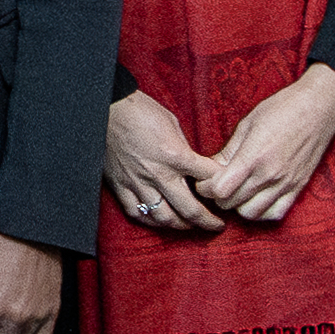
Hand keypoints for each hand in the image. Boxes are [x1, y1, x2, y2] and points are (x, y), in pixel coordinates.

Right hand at [101, 89, 220, 234]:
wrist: (107, 108)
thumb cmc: (141, 111)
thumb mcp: (173, 124)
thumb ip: (184, 149)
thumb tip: (195, 165)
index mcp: (175, 156)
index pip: (209, 178)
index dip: (222, 185)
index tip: (227, 190)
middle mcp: (159, 174)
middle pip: (190, 209)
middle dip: (208, 221)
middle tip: (217, 225)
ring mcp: (138, 183)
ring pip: (164, 217)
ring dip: (181, 225)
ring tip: (190, 225)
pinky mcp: (120, 186)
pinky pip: (137, 212)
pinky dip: (150, 220)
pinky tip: (159, 220)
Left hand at [200, 69, 334, 228]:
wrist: (319, 108)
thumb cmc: (281, 110)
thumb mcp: (247, 124)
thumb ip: (228, 151)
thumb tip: (210, 169)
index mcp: (253, 157)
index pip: (220, 190)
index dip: (206, 188)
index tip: (204, 180)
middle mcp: (269, 175)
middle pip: (232, 203)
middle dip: (217, 197)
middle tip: (216, 185)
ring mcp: (285, 183)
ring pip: (252, 214)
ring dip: (238, 206)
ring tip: (236, 192)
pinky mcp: (298, 187)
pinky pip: (276, 213)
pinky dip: (262, 212)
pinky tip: (255, 199)